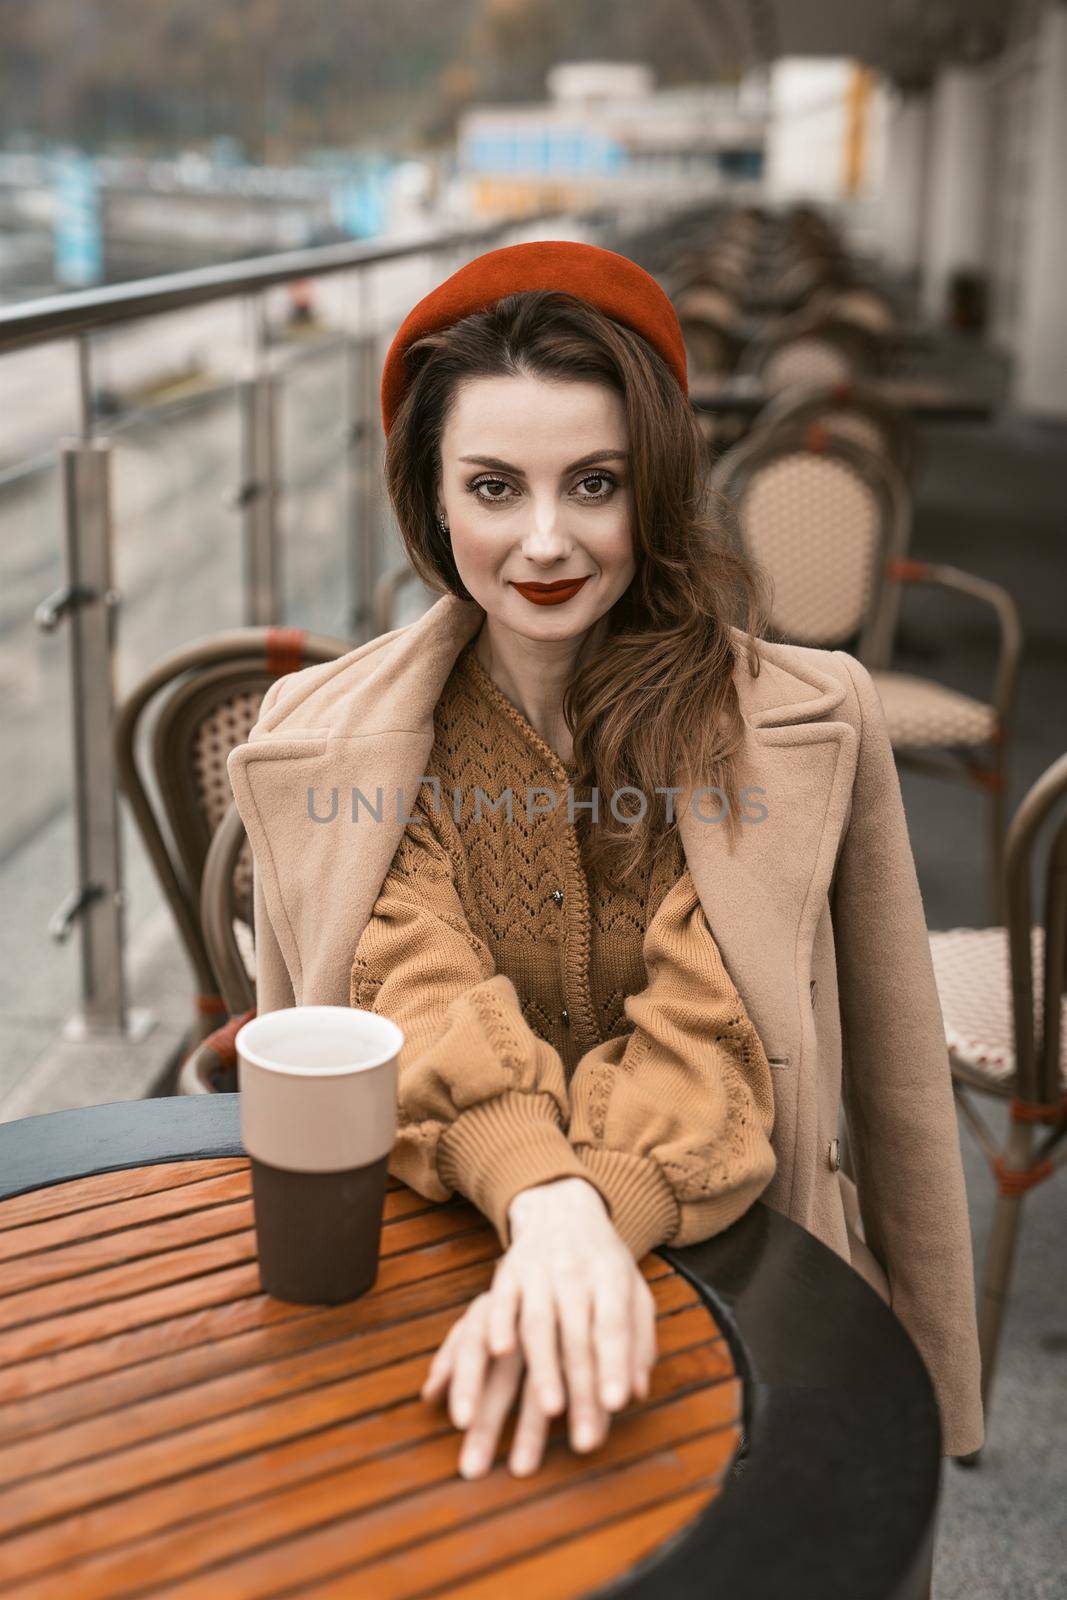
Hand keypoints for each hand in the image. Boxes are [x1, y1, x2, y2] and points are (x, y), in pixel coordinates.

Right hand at [420, 1177, 656, 1477]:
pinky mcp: (508, 1273)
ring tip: (549, 1413)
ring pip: (539, 1324)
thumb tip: (637, 1392)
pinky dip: (498, 1324)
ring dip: (544, 1369)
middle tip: (586, 1439)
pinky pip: (500, 1301)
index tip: (616, 1404)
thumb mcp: (633, 1291)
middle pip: (578, 1336)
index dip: (615, 1364)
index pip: (614, 1326)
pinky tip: (497, 1354)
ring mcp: (539, 1271)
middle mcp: (576, 1273)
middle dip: (581, 1389)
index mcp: (612, 1277)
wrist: (562, 1208)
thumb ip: (637, 1340)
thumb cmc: (604, 1263)